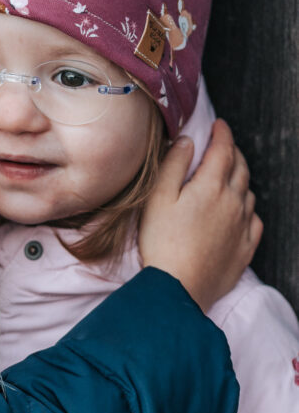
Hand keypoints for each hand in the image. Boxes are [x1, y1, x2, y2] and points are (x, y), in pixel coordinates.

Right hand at [138, 119, 262, 311]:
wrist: (179, 287)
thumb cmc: (162, 242)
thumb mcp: (157, 198)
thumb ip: (174, 166)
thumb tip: (187, 142)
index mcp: (211, 186)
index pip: (223, 150)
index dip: (222, 133)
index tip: (219, 125)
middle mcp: (233, 202)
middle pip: (240, 168)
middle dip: (233, 152)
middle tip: (223, 146)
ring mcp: (242, 226)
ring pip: (248, 193)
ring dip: (241, 179)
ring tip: (229, 176)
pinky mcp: (244, 248)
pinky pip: (254, 221)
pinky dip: (247, 208)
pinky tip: (239, 211)